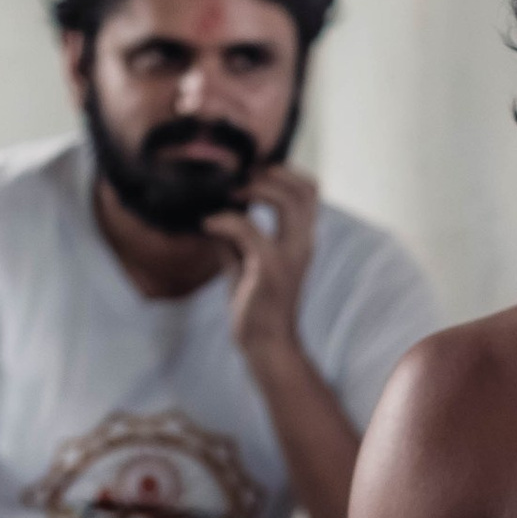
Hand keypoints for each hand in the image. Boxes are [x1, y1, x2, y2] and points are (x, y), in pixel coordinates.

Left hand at [208, 165, 319, 369]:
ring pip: (287, 200)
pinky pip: (247, 228)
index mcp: (301, 241)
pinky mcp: (270, 268)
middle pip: (306, 189)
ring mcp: (289, 255)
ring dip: (254, 189)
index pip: (309, 192)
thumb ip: (235, 237)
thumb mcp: (244, 262)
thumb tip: (212, 213)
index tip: (252, 175)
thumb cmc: (256, 305)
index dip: (284, 174)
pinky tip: (207, 225)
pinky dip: (223, 220)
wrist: (264, 344)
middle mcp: (303, 244)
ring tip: (228, 194)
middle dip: (272, 174)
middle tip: (240, 179)